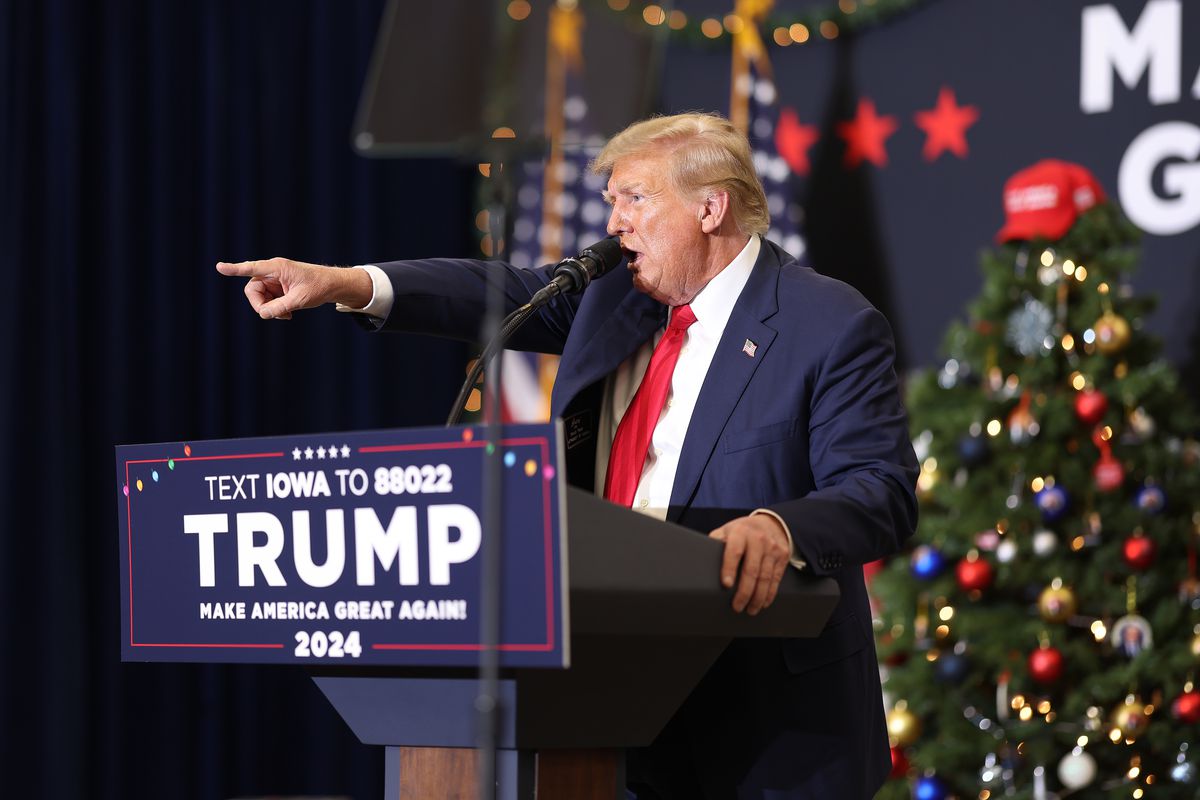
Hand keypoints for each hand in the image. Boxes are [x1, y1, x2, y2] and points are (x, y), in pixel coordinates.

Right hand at [215, 257, 372, 319]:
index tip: (220, 267)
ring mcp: (273, 280)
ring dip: (269, 308)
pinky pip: (267, 300)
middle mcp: (272, 271)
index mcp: (277, 267)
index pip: (252, 268)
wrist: (331, 285)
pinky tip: (288, 314)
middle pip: (252, 289)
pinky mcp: (276, 287)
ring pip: (258, 296)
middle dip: (260, 304)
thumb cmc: (318, 287)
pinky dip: (274, 309)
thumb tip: (263, 314)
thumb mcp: (300, 300)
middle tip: (273, 315)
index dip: (235, 269)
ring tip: (287, 315)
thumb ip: (280, 307)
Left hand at [709, 515, 790, 614]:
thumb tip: (701, 558)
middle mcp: (758, 540)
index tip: (726, 584)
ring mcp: (772, 548)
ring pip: (765, 577)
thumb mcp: (727, 530)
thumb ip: (716, 541)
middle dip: (744, 592)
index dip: (729, 568)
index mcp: (740, 532)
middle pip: (751, 570)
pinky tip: (763, 603)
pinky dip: (769, 593)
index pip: (734, 551)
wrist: (771, 523)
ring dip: (757, 597)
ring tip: (750, 610)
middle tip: (737, 606)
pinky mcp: (782, 557)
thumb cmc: (742, 531)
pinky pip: (776, 578)